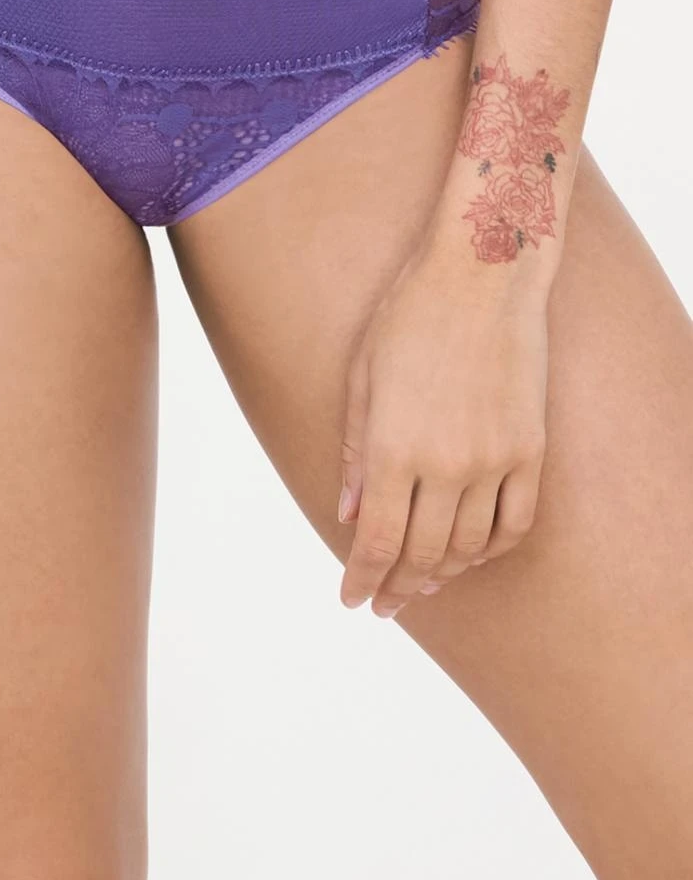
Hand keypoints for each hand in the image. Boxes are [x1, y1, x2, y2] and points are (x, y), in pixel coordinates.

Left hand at [338, 240, 548, 616]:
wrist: (482, 276)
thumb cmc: (409, 316)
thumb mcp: (362, 378)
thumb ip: (356, 452)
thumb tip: (349, 512)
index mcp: (394, 448)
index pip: (377, 541)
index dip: (363, 578)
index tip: (354, 601)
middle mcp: (445, 464)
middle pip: (422, 553)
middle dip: (400, 586)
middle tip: (386, 603)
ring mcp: (494, 459)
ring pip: (469, 546)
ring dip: (443, 572)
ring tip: (425, 583)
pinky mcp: (530, 449)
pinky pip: (515, 521)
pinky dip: (492, 548)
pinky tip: (473, 554)